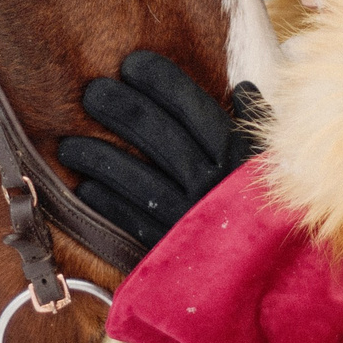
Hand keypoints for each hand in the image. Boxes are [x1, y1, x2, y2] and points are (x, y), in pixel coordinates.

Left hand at [57, 51, 265, 245]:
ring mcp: (192, 218)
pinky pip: (134, 222)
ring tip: (68, 145)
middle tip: (92, 91)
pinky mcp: (175, 250)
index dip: (162, 82)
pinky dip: (107, 204)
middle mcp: (214, 184)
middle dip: (122, 109)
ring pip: (138, 180)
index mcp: (239, 158)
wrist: (274, 279)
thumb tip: (242, 88)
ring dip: (100, 159)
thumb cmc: (270, 212)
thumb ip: (257, 128)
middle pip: (160, 135)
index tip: (133, 63)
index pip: (195, 108)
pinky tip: (84, 188)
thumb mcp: (273, 166)